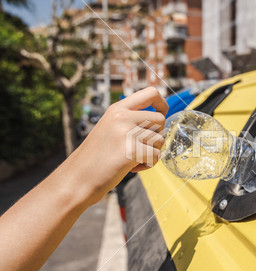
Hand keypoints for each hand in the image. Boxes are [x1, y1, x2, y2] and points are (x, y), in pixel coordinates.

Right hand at [64, 87, 168, 204]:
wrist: (78, 178)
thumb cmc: (97, 156)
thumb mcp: (111, 128)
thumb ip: (130, 120)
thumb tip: (160, 119)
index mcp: (117, 109)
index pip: (151, 93)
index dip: (162, 103)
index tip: (161, 114)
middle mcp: (122, 117)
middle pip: (160, 119)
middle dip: (156, 135)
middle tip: (140, 146)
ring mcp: (126, 132)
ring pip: (160, 140)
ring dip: (151, 153)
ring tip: (132, 159)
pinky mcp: (132, 150)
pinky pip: (156, 156)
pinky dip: (147, 165)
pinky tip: (130, 167)